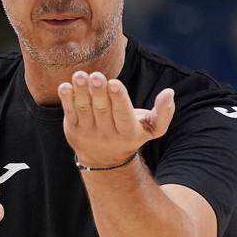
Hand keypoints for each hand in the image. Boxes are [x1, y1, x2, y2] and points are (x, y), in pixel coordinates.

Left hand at [57, 70, 174, 167]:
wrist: (105, 160)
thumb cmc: (131, 135)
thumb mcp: (151, 130)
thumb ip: (163, 113)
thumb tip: (170, 92)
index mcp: (128, 131)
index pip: (122, 114)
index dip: (118, 98)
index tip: (114, 82)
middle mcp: (107, 134)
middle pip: (102, 109)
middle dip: (98, 91)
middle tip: (95, 76)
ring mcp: (89, 132)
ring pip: (84, 110)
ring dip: (81, 92)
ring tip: (80, 75)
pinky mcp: (73, 130)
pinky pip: (70, 113)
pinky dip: (67, 99)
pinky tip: (66, 86)